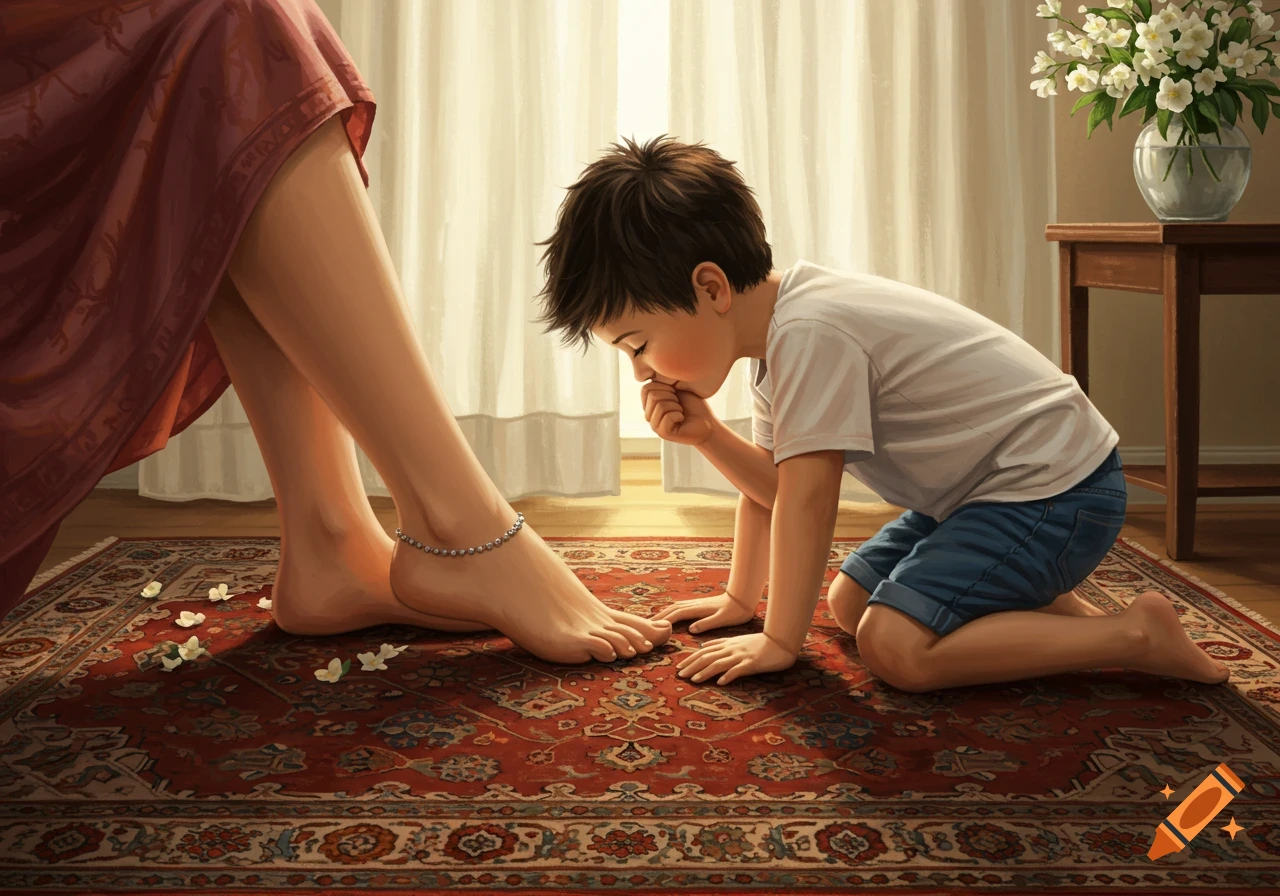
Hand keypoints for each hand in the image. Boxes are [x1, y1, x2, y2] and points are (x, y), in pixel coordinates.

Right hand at [641, 380, 716, 446]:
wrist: (707, 422)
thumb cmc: (694, 406)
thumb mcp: (676, 389)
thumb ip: (660, 384)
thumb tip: (648, 377)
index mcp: (650, 404)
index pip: (645, 389)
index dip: (663, 386)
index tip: (675, 392)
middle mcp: (649, 415)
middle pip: (652, 396)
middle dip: (671, 395)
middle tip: (679, 404)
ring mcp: (655, 425)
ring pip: (660, 406)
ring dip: (676, 406)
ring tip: (681, 412)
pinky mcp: (663, 434)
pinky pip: (667, 417)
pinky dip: (679, 415)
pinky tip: (682, 419)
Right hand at [653, 591, 756, 633]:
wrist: (743, 599)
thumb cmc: (735, 611)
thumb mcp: (722, 619)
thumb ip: (706, 623)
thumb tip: (691, 629)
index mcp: (698, 609)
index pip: (677, 614)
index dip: (664, 620)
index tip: (653, 627)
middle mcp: (695, 604)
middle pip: (673, 609)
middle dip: (660, 615)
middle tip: (647, 624)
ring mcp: (697, 603)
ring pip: (676, 606)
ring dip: (664, 612)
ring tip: (655, 620)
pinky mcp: (700, 604)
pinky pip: (682, 607)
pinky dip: (672, 610)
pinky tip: (672, 615)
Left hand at [677, 632, 797, 685]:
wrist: (779, 642)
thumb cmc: (758, 643)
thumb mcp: (736, 641)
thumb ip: (720, 643)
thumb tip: (702, 646)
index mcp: (727, 644)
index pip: (704, 651)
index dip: (690, 659)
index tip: (679, 667)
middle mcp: (731, 649)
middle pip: (707, 657)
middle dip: (692, 666)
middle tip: (680, 675)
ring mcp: (741, 656)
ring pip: (719, 663)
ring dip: (705, 672)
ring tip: (694, 680)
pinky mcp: (751, 663)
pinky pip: (738, 669)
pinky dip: (728, 675)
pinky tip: (720, 682)